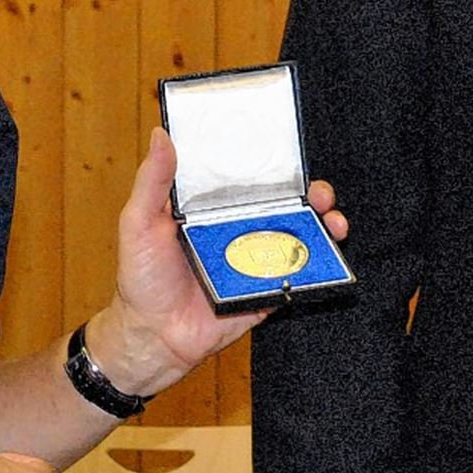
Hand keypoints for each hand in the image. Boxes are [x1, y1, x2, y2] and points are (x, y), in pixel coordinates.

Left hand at [87, 128, 346, 396]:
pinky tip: (328, 257)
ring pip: (299, 238)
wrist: (154, 338)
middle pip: (284, 206)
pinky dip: (318, 267)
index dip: (274, 165)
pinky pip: (298, 277)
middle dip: (311, 195)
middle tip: (320, 194)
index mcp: (212, 209)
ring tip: (334, 222)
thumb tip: (160, 134)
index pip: (248, 179)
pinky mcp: (265, 291)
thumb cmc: (141, 278)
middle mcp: (238, 229)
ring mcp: (255, 261)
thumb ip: (152, 181)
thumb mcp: (139, 222)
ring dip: (324, 226)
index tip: (293, 153)